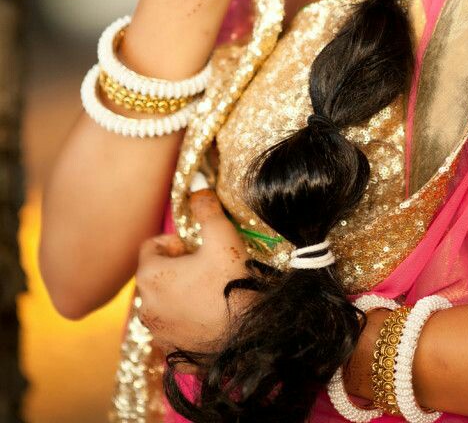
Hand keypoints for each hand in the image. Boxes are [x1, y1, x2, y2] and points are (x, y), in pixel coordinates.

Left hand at [135, 188, 251, 359]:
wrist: (249, 335)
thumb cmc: (231, 282)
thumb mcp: (222, 236)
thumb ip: (206, 208)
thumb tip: (197, 187)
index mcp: (150, 276)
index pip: (150, 246)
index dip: (174, 242)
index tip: (195, 248)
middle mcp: (144, 307)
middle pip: (155, 275)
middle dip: (176, 268)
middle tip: (205, 267)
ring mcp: (157, 333)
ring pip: (163, 302)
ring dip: (179, 294)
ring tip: (208, 291)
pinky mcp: (172, 353)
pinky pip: (173, 328)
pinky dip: (185, 320)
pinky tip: (208, 316)